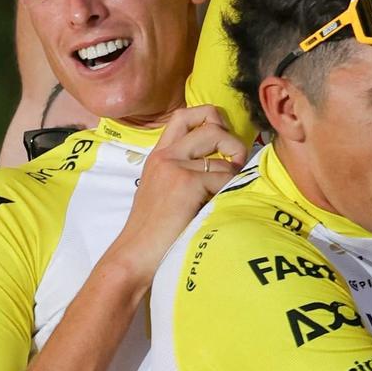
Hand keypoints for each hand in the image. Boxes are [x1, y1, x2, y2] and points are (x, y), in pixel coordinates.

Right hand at [109, 105, 244, 268]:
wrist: (136, 255)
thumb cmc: (155, 229)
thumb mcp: (165, 189)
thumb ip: (185, 169)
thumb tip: (226, 158)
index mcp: (159, 155)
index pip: (185, 115)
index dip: (211, 117)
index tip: (222, 141)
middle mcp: (165, 155)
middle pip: (211, 123)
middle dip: (233, 140)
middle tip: (235, 163)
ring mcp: (174, 166)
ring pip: (222, 153)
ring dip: (232, 173)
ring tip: (223, 193)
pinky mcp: (185, 182)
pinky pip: (224, 177)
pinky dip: (228, 191)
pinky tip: (215, 207)